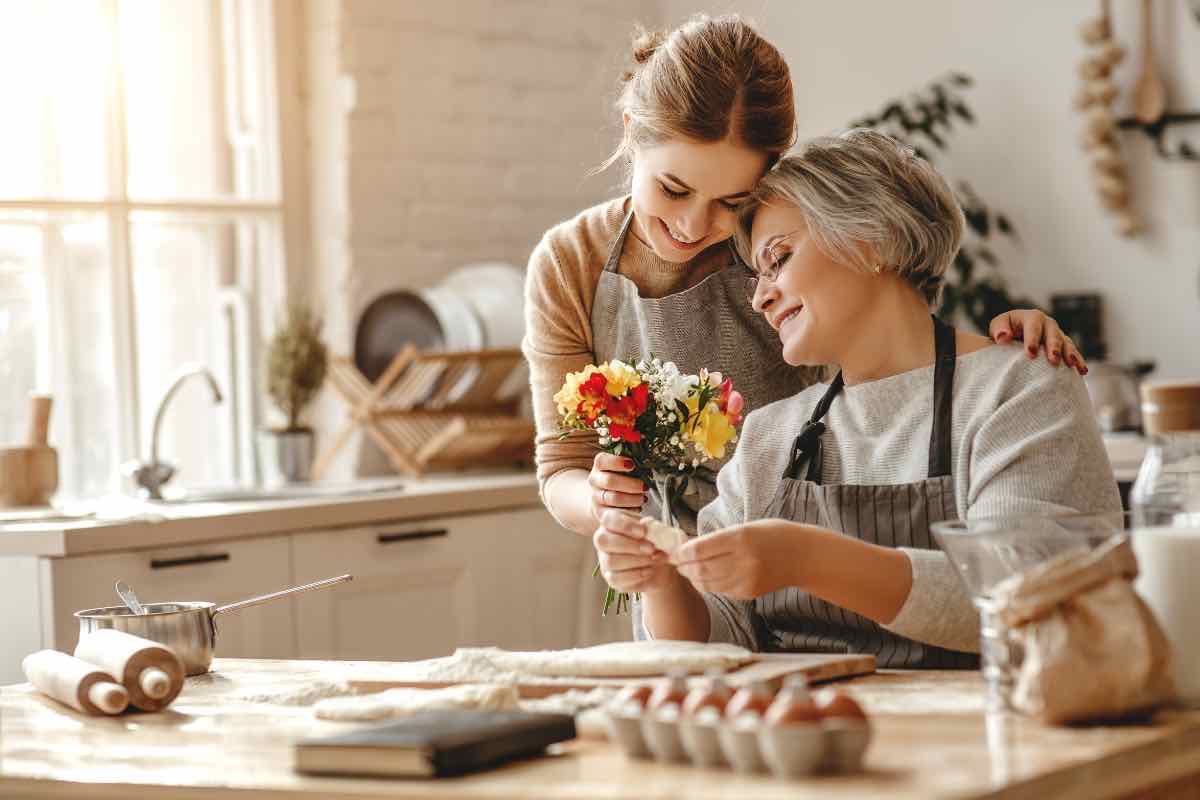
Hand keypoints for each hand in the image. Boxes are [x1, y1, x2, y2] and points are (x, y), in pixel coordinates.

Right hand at [587, 453, 646, 521]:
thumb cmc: (619, 478)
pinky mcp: (600, 513)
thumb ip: (631, 462)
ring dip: (633, 499)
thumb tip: (647, 458)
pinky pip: (616, 514)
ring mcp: (596, 498)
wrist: (600, 498)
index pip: (602, 461)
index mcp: (599, 466)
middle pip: (610, 481)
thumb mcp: (621, 467)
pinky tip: (638, 508)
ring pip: (614, 498)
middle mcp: (594, 481)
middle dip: (631, 484)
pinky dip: (630, 511)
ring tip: (643, 498)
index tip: (632, 465)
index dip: (617, 462)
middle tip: (645, 487)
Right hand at [593, 510, 673, 592]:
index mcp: (612, 522)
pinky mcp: (611, 577)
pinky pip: (616, 578)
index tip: (644, 531)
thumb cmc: (655, 541)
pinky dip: (636, 574)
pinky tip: (649, 570)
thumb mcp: (655, 530)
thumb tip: (647, 526)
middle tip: (651, 549)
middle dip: (630, 545)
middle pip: (603, 541)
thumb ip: (650, 527)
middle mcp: (604, 539)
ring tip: (652, 559)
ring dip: (636, 560)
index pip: (608, 519)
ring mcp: (604, 559)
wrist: (660, 563)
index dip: (625, 525)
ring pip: (611, 561)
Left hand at [671, 519, 802, 599]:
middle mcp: (743, 561)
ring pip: (707, 584)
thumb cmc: (771, 535)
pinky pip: (720, 590)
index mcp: (740, 538)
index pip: (698, 550)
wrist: (802, 555)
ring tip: (690, 569)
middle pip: (699, 569)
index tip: (675, 551)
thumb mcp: (744, 528)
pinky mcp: (749, 593)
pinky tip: (709, 575)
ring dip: (694, 577)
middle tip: (677, 562)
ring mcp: (747, 580)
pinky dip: (710, 584)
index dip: (681, 552)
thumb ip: (717, 539)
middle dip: (684, 567)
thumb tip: (687, 548)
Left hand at [988, 310, 1087, 374]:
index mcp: (1031, 317)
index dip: (1033, 338)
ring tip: (1071, 364)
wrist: (1013, 336)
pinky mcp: (1063, 346)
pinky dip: (1078, 361)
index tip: (1030, 353)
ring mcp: (1057, 334)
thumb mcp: (998, 326)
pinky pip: (1073, 352)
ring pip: (1066, 342)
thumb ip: (999, 330)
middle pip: (1053, 333)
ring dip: (1069, 353)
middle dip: (1054, 346)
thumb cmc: (1004, 331)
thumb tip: (1003, 337)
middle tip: (1053, 360)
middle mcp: (1047, 323)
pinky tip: (1082, 371)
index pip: (1033, 325)